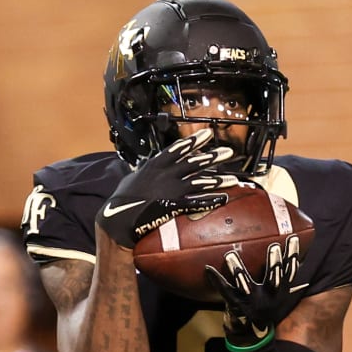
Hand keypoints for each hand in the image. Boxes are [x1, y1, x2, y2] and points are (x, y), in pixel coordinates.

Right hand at [97, 129, 240, 249]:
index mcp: (155, 165)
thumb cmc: (122, 198)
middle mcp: (165, 174)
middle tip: (228, 152)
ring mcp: (171, 190)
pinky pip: (196, 203)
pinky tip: (224, 199)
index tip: (207, 134)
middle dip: (212, 157)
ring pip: (199, 182)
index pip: (178, 149)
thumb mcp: (133, 177)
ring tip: (233, 178)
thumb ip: (144, 169)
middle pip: (194, 163)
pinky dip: (211, 201)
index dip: (194, 141)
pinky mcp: (174, 206)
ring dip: (218, 180)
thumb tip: (147, 162)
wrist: (117, 217)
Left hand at [203, 237, 306, 347]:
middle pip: (273, 279)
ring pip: (244, 285)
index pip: (290, 273)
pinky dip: (216, 280)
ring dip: (237, 270)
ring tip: (230, 255)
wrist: (252, 334)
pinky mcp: (235, 305)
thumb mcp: (279, 296)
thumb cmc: (265, 308)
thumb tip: (298, 258)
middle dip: (274, 264)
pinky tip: (208, 269)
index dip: (293, 256)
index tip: (293, 238)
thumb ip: (286, 278)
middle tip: (274, 247)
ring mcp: (250, 301)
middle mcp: (267, 297)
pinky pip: (225, 291)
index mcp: (280, 293)